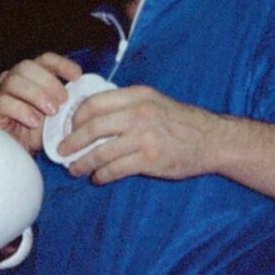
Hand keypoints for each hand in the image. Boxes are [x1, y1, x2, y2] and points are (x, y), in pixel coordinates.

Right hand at [0, 53, 82, 153]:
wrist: (24, 154)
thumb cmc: (42, 132)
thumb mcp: (59, 114)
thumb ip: (68, 101)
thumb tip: (86, 92)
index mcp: (33, 75)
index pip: (45, 59)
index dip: (61, 64)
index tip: (77, 76)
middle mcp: (14, 79)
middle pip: (27, 66)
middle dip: (48, 82)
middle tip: (63, 100)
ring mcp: (1, 93)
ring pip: (14, 81)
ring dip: (36, 95)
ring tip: (51, 112)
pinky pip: (3, 102)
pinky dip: (22, 110)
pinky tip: (34, 122)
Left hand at [59, 84, 220, 183]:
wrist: (211, 140)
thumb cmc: (180, 122)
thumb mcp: (154, 101)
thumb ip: (126, 105)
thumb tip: (92, 116)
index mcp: (137, 96)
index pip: (94, 103)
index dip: (75, 117)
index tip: (69, 128)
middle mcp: (139, 114)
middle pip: (92, 128)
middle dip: (72, 142)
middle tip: (62, 152)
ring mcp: (144, 137)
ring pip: (100, 152)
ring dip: (82, 163)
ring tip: (75, 169)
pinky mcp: (150, 160)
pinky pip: (115, 169)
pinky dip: (101, 176)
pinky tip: (98, 178)